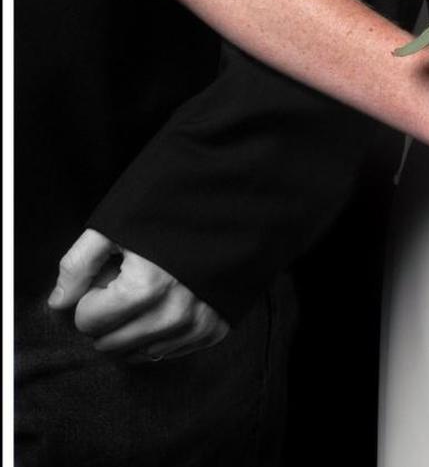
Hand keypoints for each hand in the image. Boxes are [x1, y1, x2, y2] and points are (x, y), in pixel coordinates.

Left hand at [48, 229, 229, 361]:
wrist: (231, 212)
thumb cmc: (167, 216)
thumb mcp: (114, 228)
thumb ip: (78, 265)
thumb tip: (58, 303)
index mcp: (144, 288)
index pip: (87, 321)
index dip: (91, 298)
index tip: (109, 279)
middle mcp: (172, 315)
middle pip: (109, 344)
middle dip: (108, 319)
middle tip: (126, 288)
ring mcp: (196, 325)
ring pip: (138, 354)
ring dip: (133, 331)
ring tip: (147, 298)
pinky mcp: (214, 330)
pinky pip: (169, 352)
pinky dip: (160, 336)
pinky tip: (167, 307)